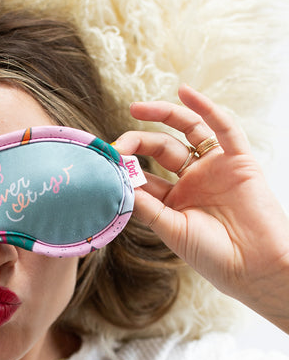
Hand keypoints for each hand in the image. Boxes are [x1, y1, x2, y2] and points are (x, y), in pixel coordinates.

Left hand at [114, 85, 288, 330]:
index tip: (107, 161)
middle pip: (160, 149)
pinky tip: (184, 92)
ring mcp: (215, 168)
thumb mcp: (170, 229)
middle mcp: (192, 180)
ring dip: (164, 115)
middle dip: (137, 141)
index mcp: (173, 199)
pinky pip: (223, 128)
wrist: (253, 267)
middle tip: (117, 143)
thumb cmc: (211, 255)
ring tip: (136, 108)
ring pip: (188, 131)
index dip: (126, 166)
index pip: (144, 173)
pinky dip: (206, 109)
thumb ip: (146, 206)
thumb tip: (118, 183)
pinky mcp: (239, 160)